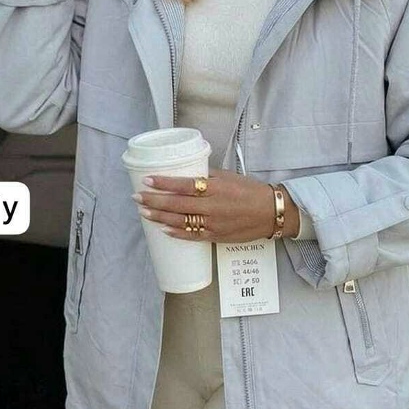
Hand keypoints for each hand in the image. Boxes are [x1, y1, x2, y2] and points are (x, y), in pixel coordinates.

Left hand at [131, 168, 300, 242]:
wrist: (271, 213)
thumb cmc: (250, 191)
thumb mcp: (229, 177)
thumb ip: (207, 176)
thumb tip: (186, 172)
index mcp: (215, 188)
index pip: (184, 185)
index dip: (164, 183)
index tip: (148, 180)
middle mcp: (212, 207)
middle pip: (176, 205)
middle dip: (154, 202)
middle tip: (137, 198)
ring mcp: (213, 224)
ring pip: (180, 222)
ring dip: (160, 218)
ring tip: (144, 213)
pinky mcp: (216, 236)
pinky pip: (192, 236)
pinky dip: (177, 233)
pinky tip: (163, 230)